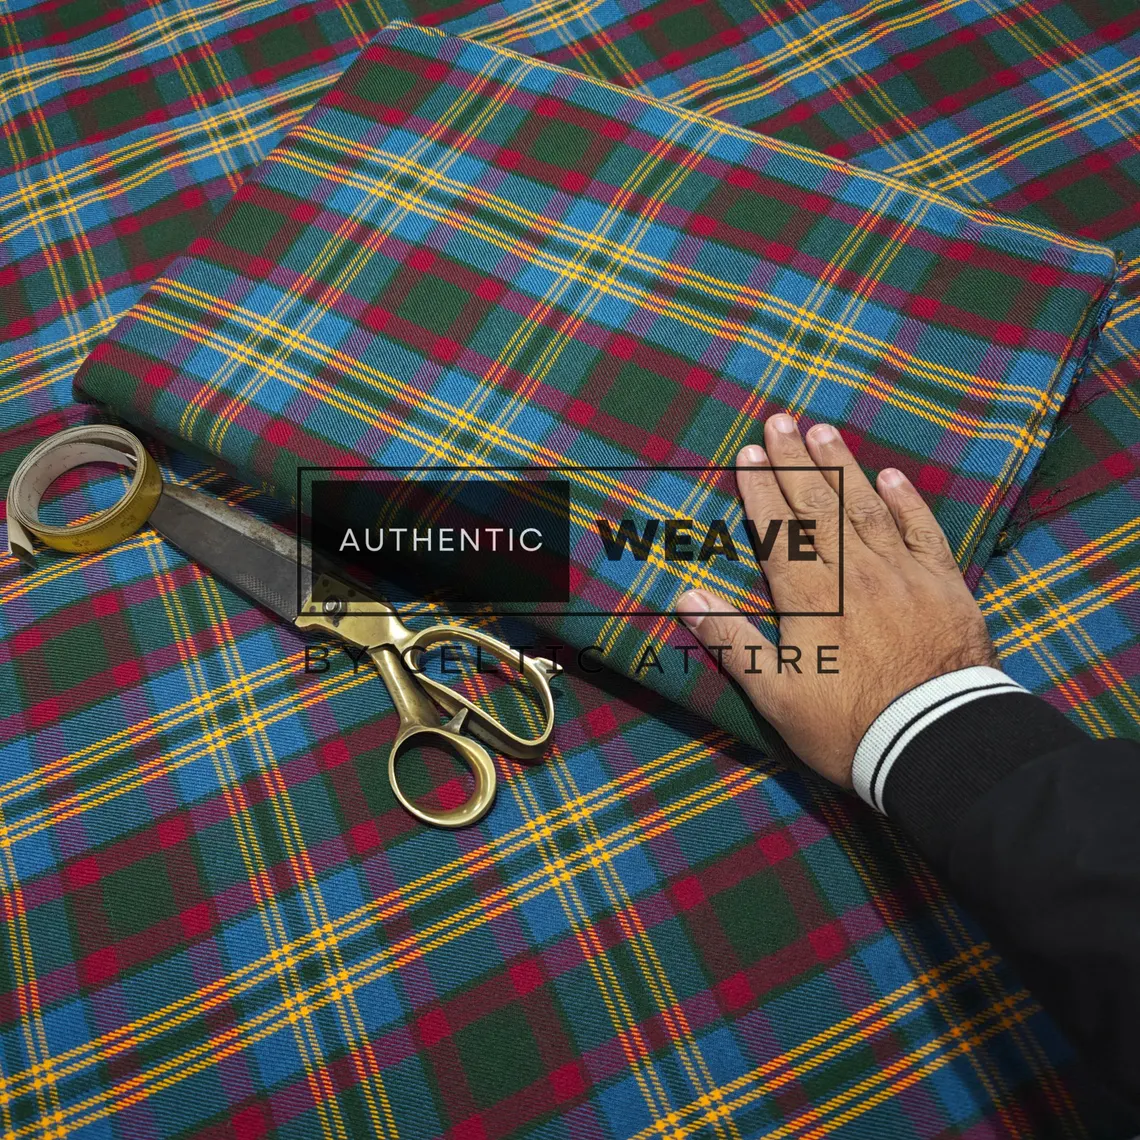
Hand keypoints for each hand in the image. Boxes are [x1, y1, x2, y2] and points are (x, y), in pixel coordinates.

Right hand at [676, 414, 997, 788]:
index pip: (778, 531)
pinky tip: (889, 476)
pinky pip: (923, 531)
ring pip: (864, 508)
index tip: (748, 456)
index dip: (761, 491)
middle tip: (779, 422)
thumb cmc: (848, 725)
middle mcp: (853, 573)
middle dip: (794, 462)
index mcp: (809, 598)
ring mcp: (901, 574)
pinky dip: (905, 501)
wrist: (935, 742)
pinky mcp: (943, 584)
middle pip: (818, 507)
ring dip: (841, 467)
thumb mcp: (777, 695)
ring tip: (822, 432)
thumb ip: (733, 641)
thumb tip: (688, 598)